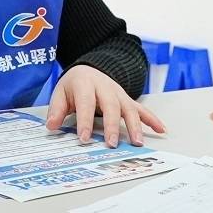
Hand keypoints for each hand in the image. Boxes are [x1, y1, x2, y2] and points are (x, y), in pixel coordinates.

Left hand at [44, 67, 167, 147]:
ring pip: (129, 108)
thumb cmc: (74, 85)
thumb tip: (51, 126)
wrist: (89, 68)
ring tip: (138, 142)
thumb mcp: (60, 93)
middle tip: (112, 144)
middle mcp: (105, 87)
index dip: (85, 121)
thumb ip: (57, 109)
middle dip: (112, 125)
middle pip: (110, 106)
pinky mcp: (127, 99)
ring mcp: (119, 93)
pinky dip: (152, 119)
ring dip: (134, 125)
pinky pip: (142, 108)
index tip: (84, 138)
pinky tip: (161, 130)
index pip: (85, 103)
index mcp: (85, 84)